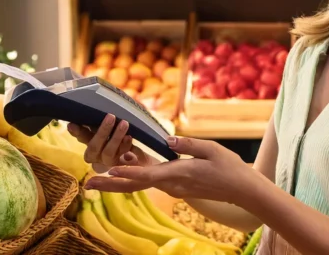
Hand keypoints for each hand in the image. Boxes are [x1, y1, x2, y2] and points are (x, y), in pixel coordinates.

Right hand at [67, 114, 156, 173]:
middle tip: (110, 116)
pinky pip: (123, 154)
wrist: (125, 154)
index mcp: (87, 142)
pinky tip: (129, 136)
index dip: (76, 131)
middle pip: (94, 146)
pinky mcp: (120, 163)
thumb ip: (92, 122)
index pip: (80, 136)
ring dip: (116, 137)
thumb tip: (81, 115)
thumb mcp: (100, 128)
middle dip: (102, 131)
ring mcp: (107, 160)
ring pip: (109, 152)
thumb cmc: (110, 134)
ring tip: (124, 123)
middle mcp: (95, 155)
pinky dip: (126, 145)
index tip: (72, 124)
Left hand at [84, 136, 257, 203]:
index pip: (148, 175)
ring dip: (116, 184)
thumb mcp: (211, 149)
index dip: (128, 172)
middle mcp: (171, 185)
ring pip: (139, 186)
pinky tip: (117, 176)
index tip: (109, 171)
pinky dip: (130, 180)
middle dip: (110, 186)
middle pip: (136, 186)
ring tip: (93, 182)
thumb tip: (167, 140)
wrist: (241, 189)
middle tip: (87, 185)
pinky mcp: (174, 186)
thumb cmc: (229, 166)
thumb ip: (187, 144)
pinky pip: (148, 183)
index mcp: (179, 174)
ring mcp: (172, 188)